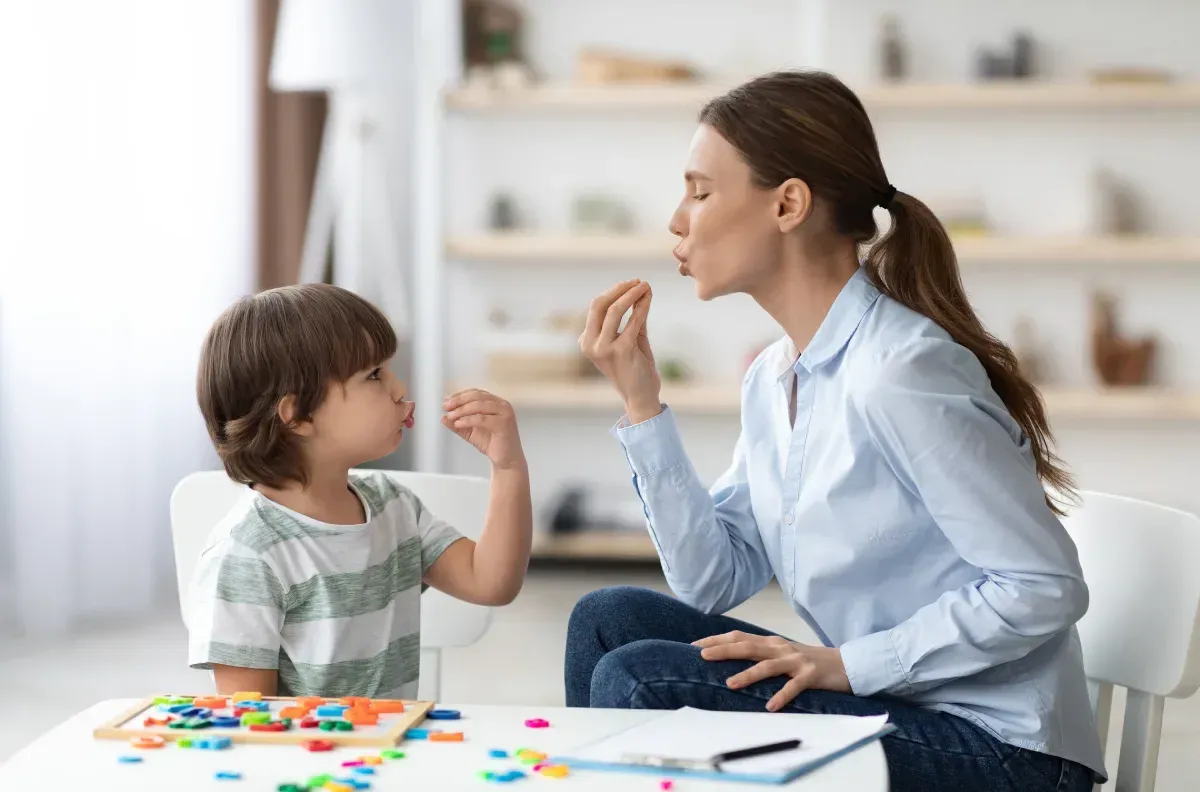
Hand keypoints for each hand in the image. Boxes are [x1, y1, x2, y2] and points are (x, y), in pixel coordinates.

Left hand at [442, 389, 526, 470]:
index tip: (446, 400)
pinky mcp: (504, 423)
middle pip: (477, 396)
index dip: (460, 395)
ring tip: (450, 416)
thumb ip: (457, 424)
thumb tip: (443, 417)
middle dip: (459, 400)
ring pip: (479, 405)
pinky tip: (458, 423)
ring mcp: (505, 413)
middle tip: (446, 406)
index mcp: (495, 403)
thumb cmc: (491, 443)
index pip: (476, 393)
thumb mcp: (469, 431)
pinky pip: (482, 419)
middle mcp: (502, 405)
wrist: (505, 460)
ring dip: (462, 410)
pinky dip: (468, 420)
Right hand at [579, 279, 660, 422]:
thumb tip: (638, 290)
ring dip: (631, 294)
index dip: (614, 292)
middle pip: (599, 304)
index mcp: (587, 341)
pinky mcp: (621, 351)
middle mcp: (590, 344)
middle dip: (619, 289)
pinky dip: (642, 306)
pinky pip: (633, 321)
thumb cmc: (635, 368)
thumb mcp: (630, 339)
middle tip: (637, 281)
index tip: (631, 283)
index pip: (596, 308)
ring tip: (645, 285)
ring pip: (614, 310)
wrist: (641, 396)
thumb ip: (632, 316)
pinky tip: (649, 297)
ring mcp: (603, 348)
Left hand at [693, 631, 850, 711]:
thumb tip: (730, 660)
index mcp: (771, 643)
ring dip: (748, 675)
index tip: (695, 645)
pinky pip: (794, 687)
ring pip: (768, 666)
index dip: (716, 640)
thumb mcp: (781, 654)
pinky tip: (770, 707)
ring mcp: (796, 661)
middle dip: (724, 651)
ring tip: (730, 684)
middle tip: (703, 656)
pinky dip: (781, 696)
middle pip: (748, 647)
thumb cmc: (807, 661)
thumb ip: (760, 655)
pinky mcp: (810, 675)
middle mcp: (780, 648)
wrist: (843, 664)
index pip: (739, 638)